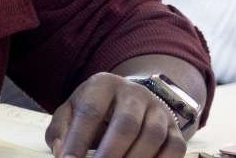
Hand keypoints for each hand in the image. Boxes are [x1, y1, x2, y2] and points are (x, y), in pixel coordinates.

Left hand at [45, 73, 184, 157]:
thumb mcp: (71, 111)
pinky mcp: (175, 127)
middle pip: (126, 124)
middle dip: (110, 153)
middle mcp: (134, 93)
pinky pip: (175, 147)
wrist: (129, 100)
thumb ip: (61, 130)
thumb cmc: (93, 110)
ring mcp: (157, 109)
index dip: (78, 139)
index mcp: (103, 84)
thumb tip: (62, 153)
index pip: (90, 111)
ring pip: (152, 136)